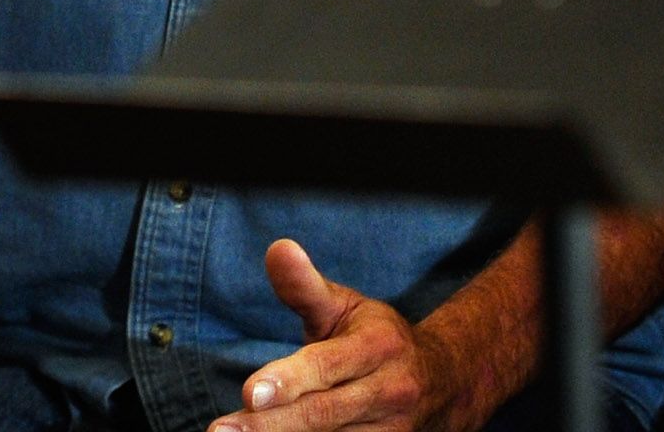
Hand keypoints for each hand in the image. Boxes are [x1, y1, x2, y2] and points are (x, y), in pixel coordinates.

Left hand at [211, 239, 470, 431]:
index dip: (290, 380)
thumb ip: (306, 287)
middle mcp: (389, 391)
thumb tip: (277, 248)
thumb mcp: (345, 307)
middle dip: (269, 425)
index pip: (328, 365)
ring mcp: (391, 431)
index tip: (249, 392)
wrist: (441, 382)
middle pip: (323, 413)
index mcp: (380, 346)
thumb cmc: (375, 338)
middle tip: (222, 430)